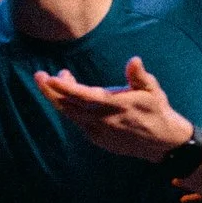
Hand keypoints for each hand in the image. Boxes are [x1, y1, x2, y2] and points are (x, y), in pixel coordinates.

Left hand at [34, 56, 198, 159]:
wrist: (162, 142)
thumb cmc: (158, 111)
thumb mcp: (153, 91)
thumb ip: (139, 76)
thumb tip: (134, 60)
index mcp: (116, 105)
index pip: (84, 96)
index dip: (65, 87)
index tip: (49, 77)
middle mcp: (103, 120)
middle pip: (69, 105)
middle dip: (51, 91)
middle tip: (38, 76)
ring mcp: (98, 131)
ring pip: (70, 114)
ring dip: (59, 98)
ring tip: (54, 82)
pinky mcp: (97, 138)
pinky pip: (78, 121)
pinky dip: (70, 108)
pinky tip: (70, 98)